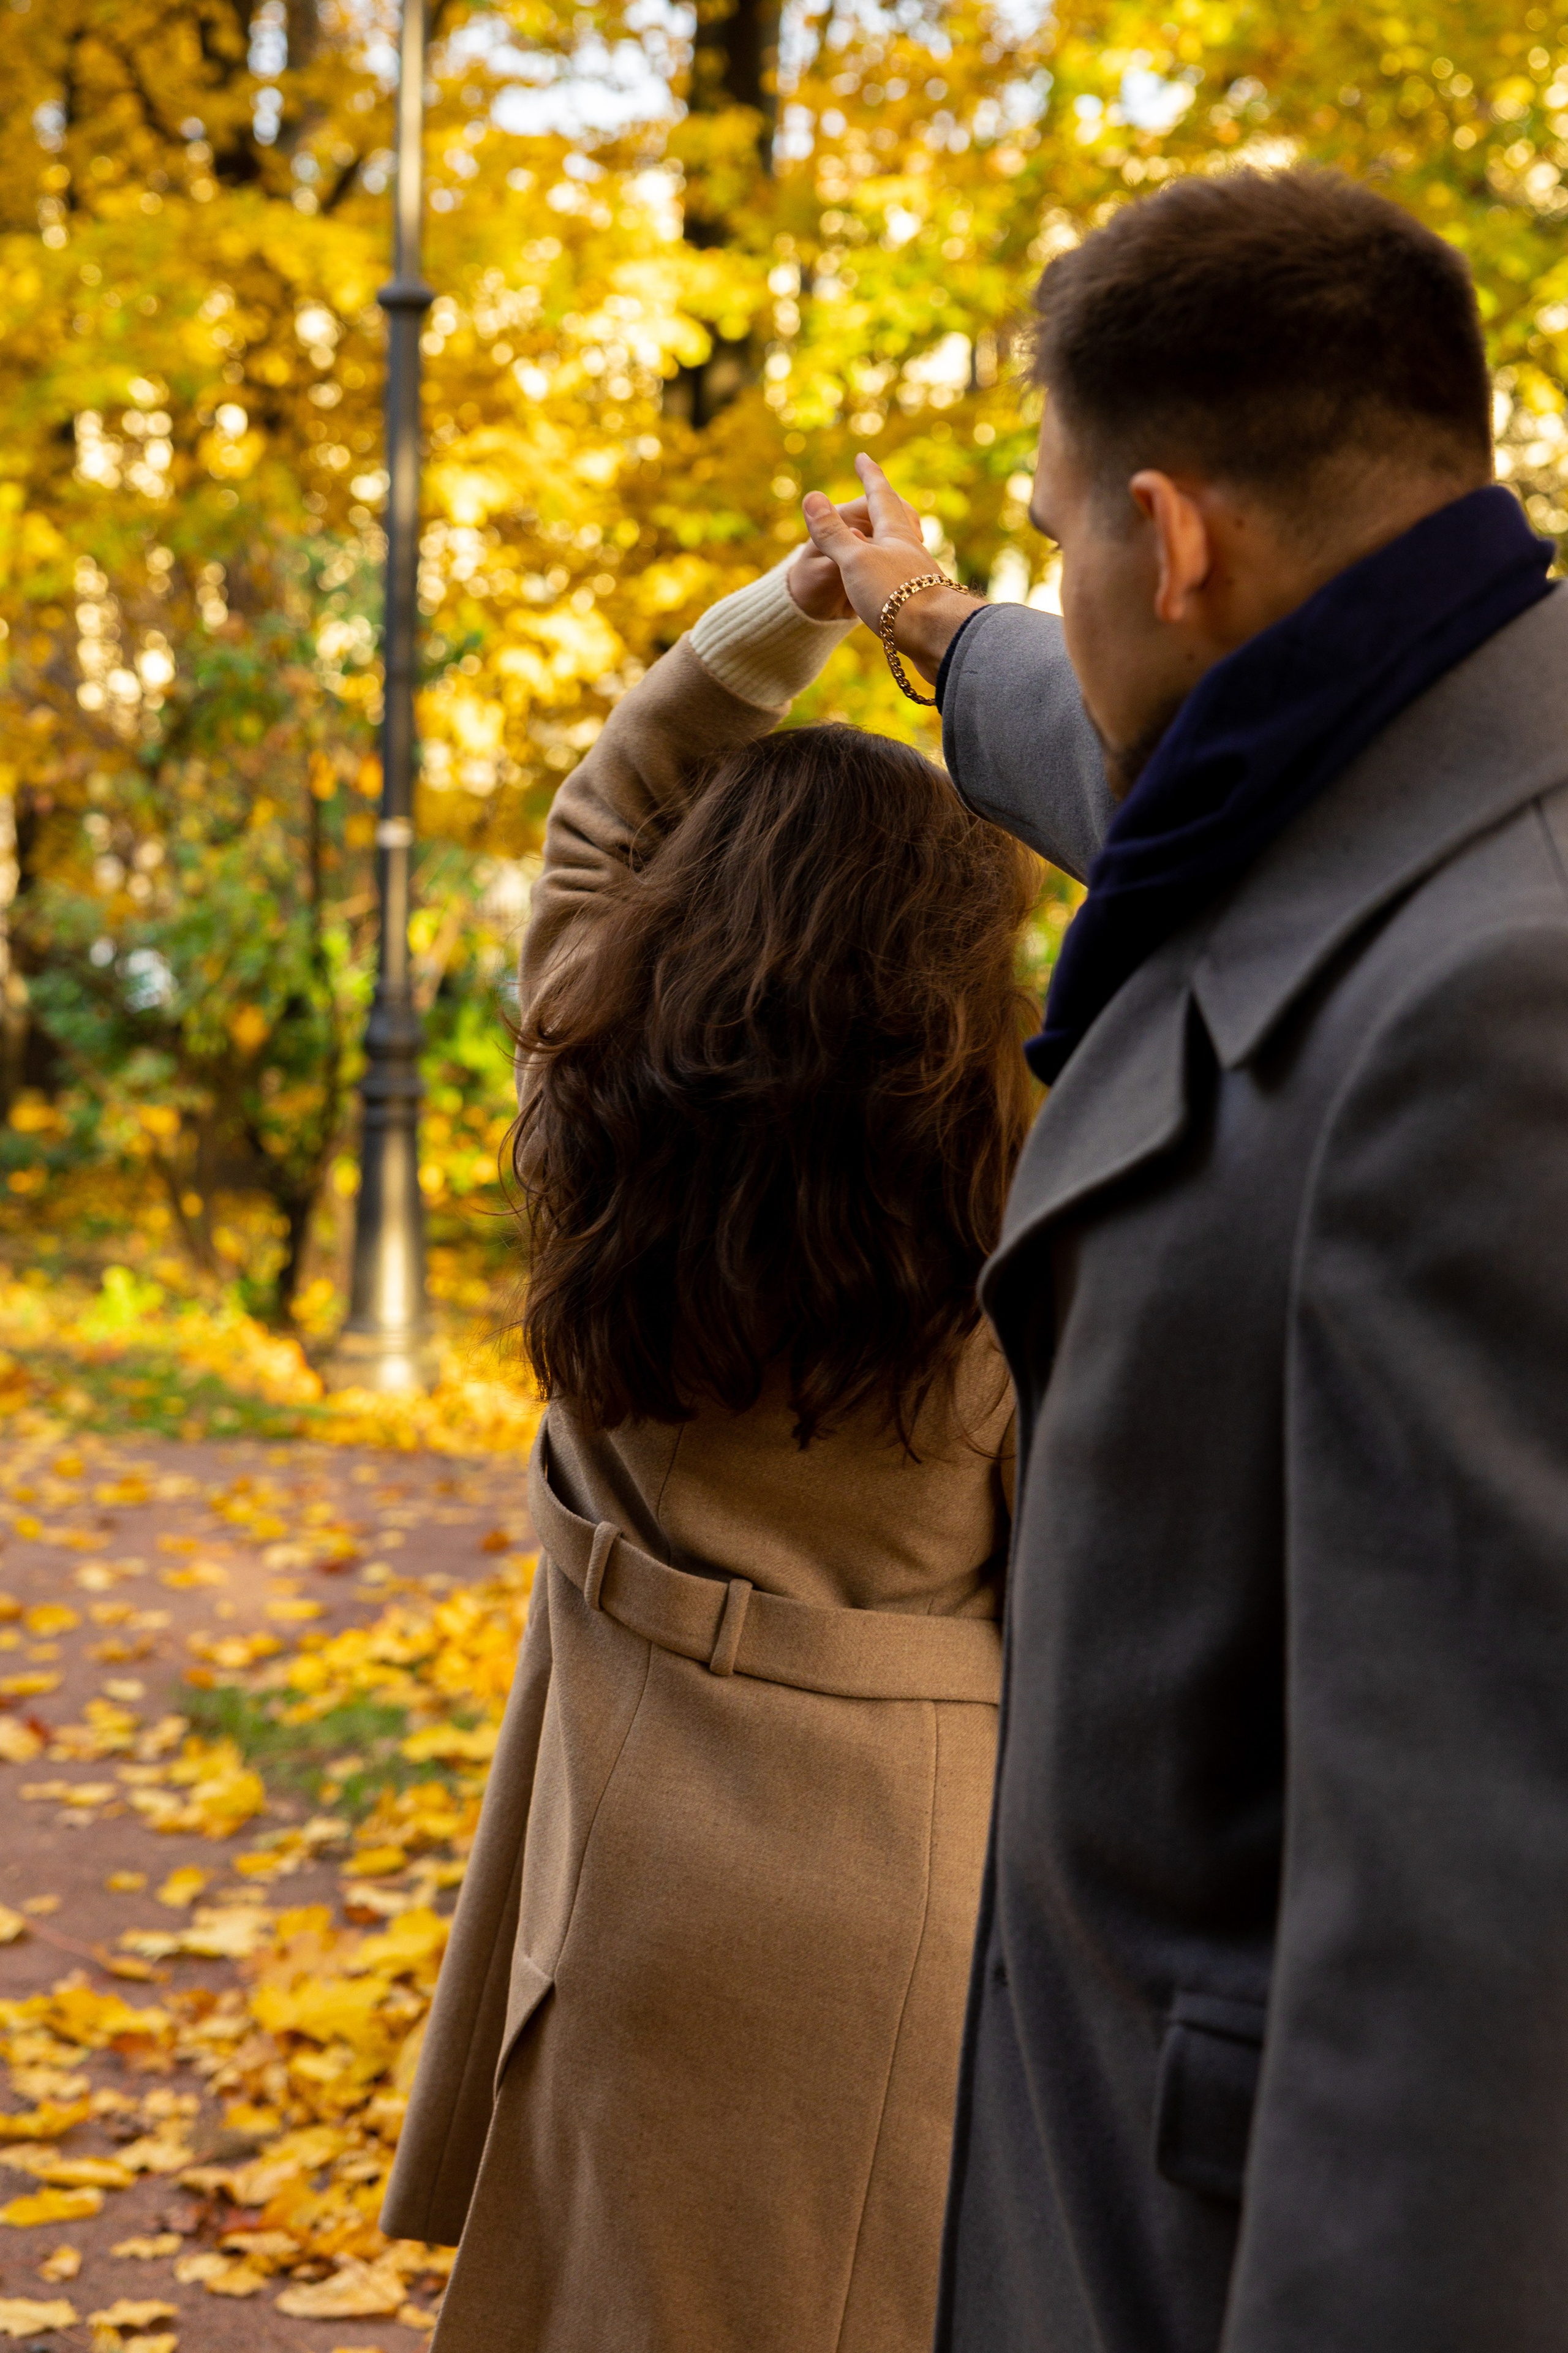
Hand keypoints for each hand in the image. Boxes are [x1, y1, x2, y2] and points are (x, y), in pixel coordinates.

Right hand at [801, 454, 981, 683]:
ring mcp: (918, 577)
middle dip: (886, 504)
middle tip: (881, 491)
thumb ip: (833, 533)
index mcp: (895, 535)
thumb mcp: (856, 561)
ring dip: (890, 538)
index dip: (870, 476)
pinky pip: (903, 578)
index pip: (880, 497)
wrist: (939, 638)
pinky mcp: (920, 604)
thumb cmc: (897, 596)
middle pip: (899, 519)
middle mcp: (911, 551)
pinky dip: (892, 571)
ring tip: (885, 536)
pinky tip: (892, 583)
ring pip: (903, 549)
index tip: (863, 458)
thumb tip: (812, 497)